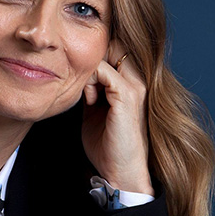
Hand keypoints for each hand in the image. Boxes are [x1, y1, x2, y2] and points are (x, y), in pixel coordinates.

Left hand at [82, 43, 153, 195]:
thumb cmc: (107, 145)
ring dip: (88, 69)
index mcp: (132, 82)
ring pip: (107, 53)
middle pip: (114, 43)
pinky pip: (103, 71)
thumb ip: (91, 89)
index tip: (78, 71)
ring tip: (85, 94)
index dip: (94, 52)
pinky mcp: (127, 96)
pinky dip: (88, 81)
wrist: (120, 172)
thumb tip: (77, 74)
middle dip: (91, 55)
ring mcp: (135, 87)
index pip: (116, 47)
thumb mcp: (95, 110)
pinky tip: (88, 100)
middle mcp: (137, 80)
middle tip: (78, 78)